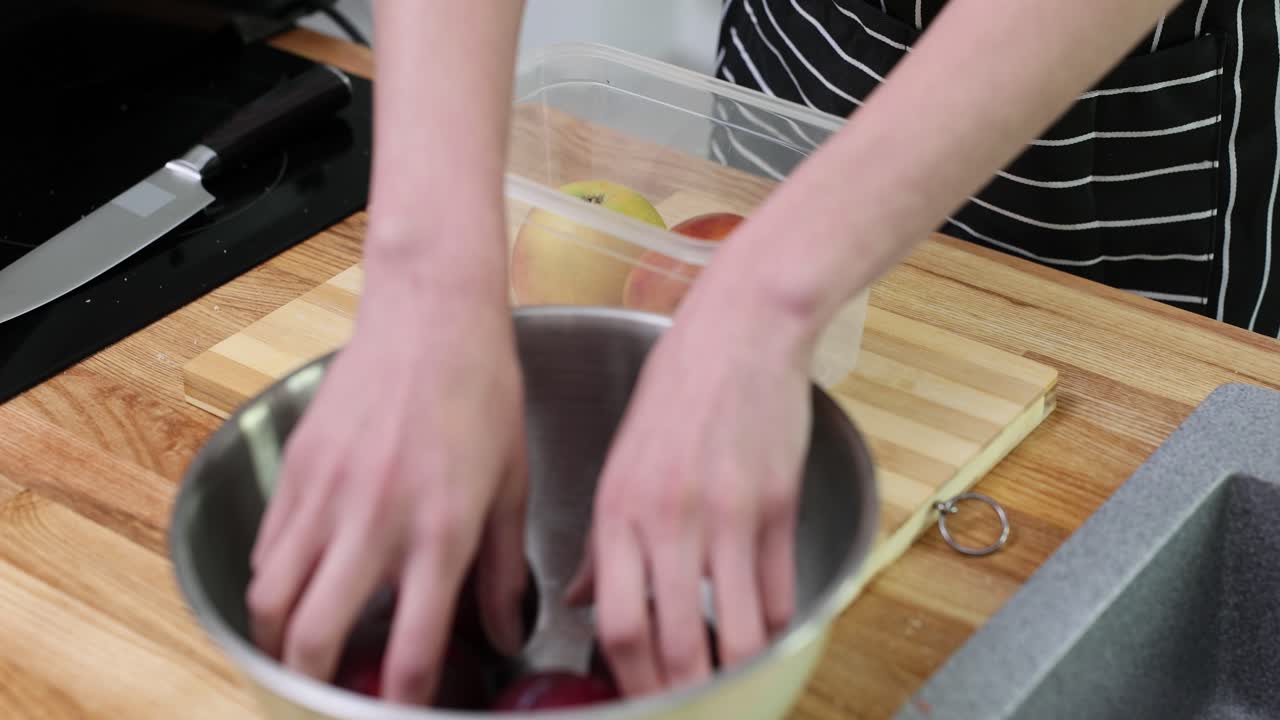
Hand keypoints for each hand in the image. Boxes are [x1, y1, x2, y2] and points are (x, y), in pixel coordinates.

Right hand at [245, 266, 527, 704]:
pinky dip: (274, 579)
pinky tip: (302, 582)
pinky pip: (268, 546)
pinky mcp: (297, 467)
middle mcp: (374, 521)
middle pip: (311, 637)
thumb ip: (505, 570)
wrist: (432, 314)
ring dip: (281, 635)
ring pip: (270, 596)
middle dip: (311, 679)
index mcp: (440, 532)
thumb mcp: (511, 485)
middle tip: (330, 687)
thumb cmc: (483, 392)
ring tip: (305, 646)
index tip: (402, 712)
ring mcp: (325, 494)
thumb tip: (508, 634)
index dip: (400, 702)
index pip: (409, 651)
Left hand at [566, 294, 812, 695]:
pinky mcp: (777, 506)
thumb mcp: (619, 463)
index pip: (616, 623)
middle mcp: (669, 520)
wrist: (740, 332)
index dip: (628, 678)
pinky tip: (762, 629)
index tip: (635, 697)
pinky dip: (771, 626)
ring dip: (733, 671)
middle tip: (686, 706)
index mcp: (619, 510)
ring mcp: (727, 516)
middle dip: (680, 693)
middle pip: (673, 642)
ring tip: (728, 680)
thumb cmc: (675, 392)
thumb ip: (601, 540)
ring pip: (734, 631)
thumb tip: (581, 601)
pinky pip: (778, 592)